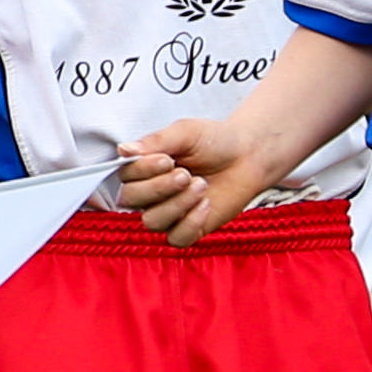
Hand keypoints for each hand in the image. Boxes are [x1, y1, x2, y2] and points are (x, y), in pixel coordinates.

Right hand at [114, 117, 265, 241]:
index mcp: (143, 168)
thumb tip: (123, 150)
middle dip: (159, 188)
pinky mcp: (188, 229)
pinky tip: (206, 204)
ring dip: (178, 204)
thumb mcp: (185, 133)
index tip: (168, 160)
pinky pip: (176, 238)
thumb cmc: (214, 141)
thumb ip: (156, 141)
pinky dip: (190, 223)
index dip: (143, 171)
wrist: (248, 156)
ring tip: (201, 185)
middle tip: (187, 174)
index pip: (125, 177)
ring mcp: (167, 213)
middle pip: (130, 200)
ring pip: (152, 221)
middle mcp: (149, 193)